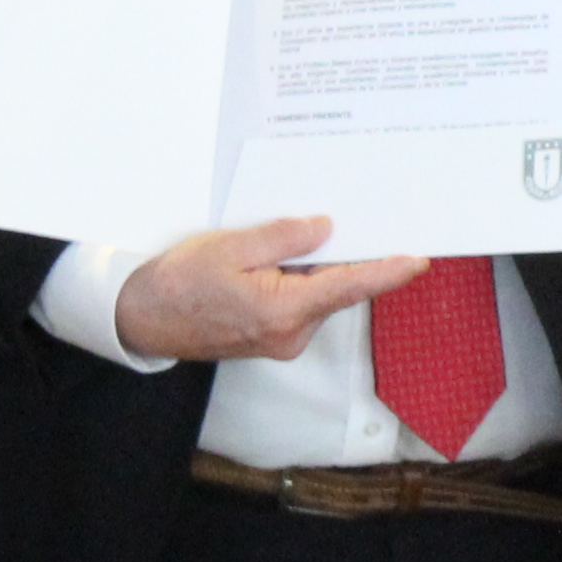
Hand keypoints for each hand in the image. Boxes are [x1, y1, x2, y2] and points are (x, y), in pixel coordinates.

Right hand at [115, 216, 423, 363]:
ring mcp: (282, 341)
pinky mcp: (273, 339)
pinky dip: (301, 282)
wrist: (143, 320)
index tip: (418, 261)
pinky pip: (300, 304)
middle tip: (358, 220)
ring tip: (293, 238)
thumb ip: (282, 237)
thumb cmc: (178, 284)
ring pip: (317, 296)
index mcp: (283, 310)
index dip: (387, 272)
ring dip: (316, 269)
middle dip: (346, 257)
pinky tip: (282, 261)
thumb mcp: (229, 247)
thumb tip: (325, 229)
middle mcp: (290, 334)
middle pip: (335, 289)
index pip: (348, 286)